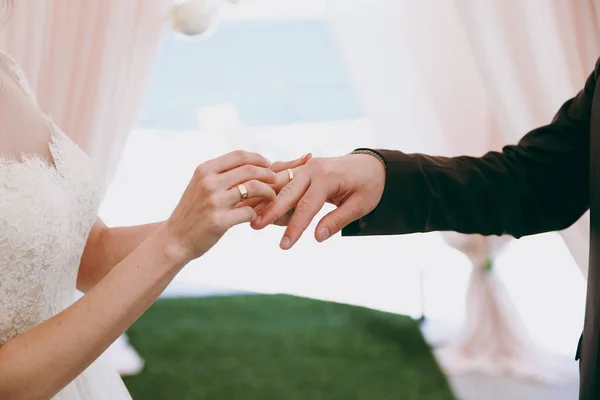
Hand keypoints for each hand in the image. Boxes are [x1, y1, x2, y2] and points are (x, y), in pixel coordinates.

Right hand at [164, 150, 276, 262]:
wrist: (175, 239)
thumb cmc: (193, 212)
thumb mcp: (200, 185)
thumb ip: (220, 174)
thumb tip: (250, 163)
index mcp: (204, 170)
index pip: (238, 155)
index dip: (258, 158)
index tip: (268, 164)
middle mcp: (208, 182)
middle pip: (249, 170)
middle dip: (268, 173)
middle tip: (276, 180)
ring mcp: (214, 201)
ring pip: (254, 188)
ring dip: (268, 192)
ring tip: (272, 196)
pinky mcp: (220, 221)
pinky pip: (249, 212)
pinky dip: (257, 213)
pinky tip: (256, 216)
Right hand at [251, 153, 385, 248]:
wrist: (373, 165)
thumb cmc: (369, 187)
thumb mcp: (360, 206)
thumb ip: (337, 220)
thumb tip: (317, 238)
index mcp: (327, 178)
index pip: (306, 207)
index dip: (294, 228)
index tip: (284, 246)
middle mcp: (312, 169)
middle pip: (286, 192)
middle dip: (270, 211)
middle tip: (254, 227)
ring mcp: (306, 167)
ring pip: (281, 183)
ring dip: (266, 199)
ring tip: (252, 215)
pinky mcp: (303, 169)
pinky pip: (284, 178)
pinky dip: (272, 189)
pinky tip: (259, 202)